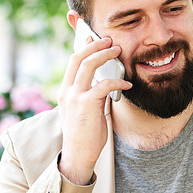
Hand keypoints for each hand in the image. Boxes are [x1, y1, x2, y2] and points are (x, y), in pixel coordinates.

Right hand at [58, 36, 131, 185]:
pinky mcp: (86, 104)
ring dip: (105, 55)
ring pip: (88, 65)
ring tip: (119, 51)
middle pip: (79, 57)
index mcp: (65, 91)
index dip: (84, 47)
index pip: (73, 62)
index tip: (94, 38)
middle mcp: (67, 91)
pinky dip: (118, 81)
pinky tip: (127, 84)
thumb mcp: (85, 111)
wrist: (79, 155)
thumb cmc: (85, 135)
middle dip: (95, 45)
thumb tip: (105, 83)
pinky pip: (104, 85)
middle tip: (111, 40)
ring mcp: (75, 97)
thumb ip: (92, 95)